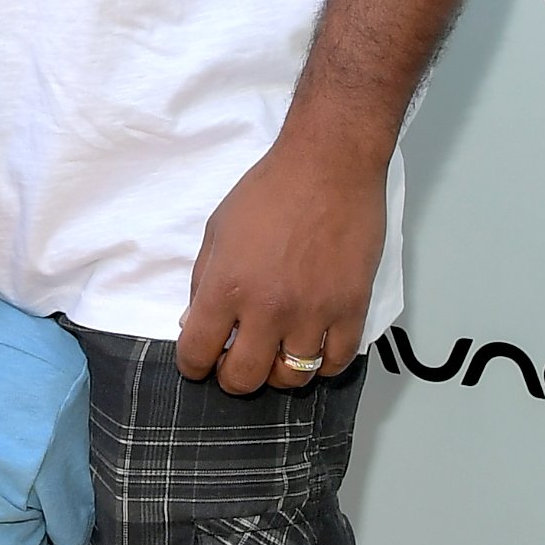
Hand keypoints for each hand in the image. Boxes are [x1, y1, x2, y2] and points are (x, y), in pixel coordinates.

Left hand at [175, 131, 385, 394]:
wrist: (328, 164)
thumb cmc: (270, 189)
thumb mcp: (217, 230)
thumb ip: (204, 281)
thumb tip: (197, 325)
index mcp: (226, 287)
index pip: (197, 354)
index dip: (193, 364)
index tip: (200, 359)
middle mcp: (268, 308)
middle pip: (243, 379)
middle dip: (233, 376)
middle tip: (238, 359)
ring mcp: (312, 312)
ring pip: (291, 378)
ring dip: (279, 371)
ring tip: (277, 351)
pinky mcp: (350, 308)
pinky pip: (336, 363)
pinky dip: (322, 363)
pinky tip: (313, 346)